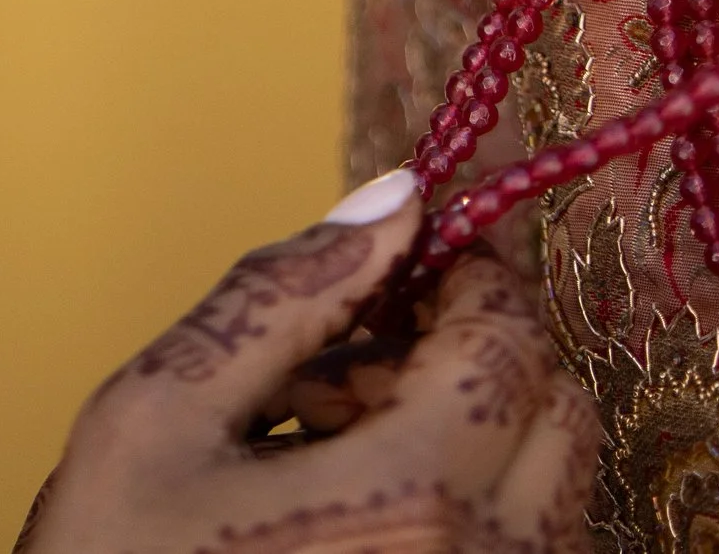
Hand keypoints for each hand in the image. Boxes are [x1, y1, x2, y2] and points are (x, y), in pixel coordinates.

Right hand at [15, 172, 599, 550]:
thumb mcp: (161, 414)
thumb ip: (286, 292)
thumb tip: (394, 199)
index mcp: (412, 499)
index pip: (510, 336)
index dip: (463, 274)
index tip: (396, 268)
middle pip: (557, 415)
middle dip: (475, 357)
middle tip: (353, 364)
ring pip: (550, 496)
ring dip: (473, 440)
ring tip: (335, 449)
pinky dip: (467, 514)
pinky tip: (356, 519)